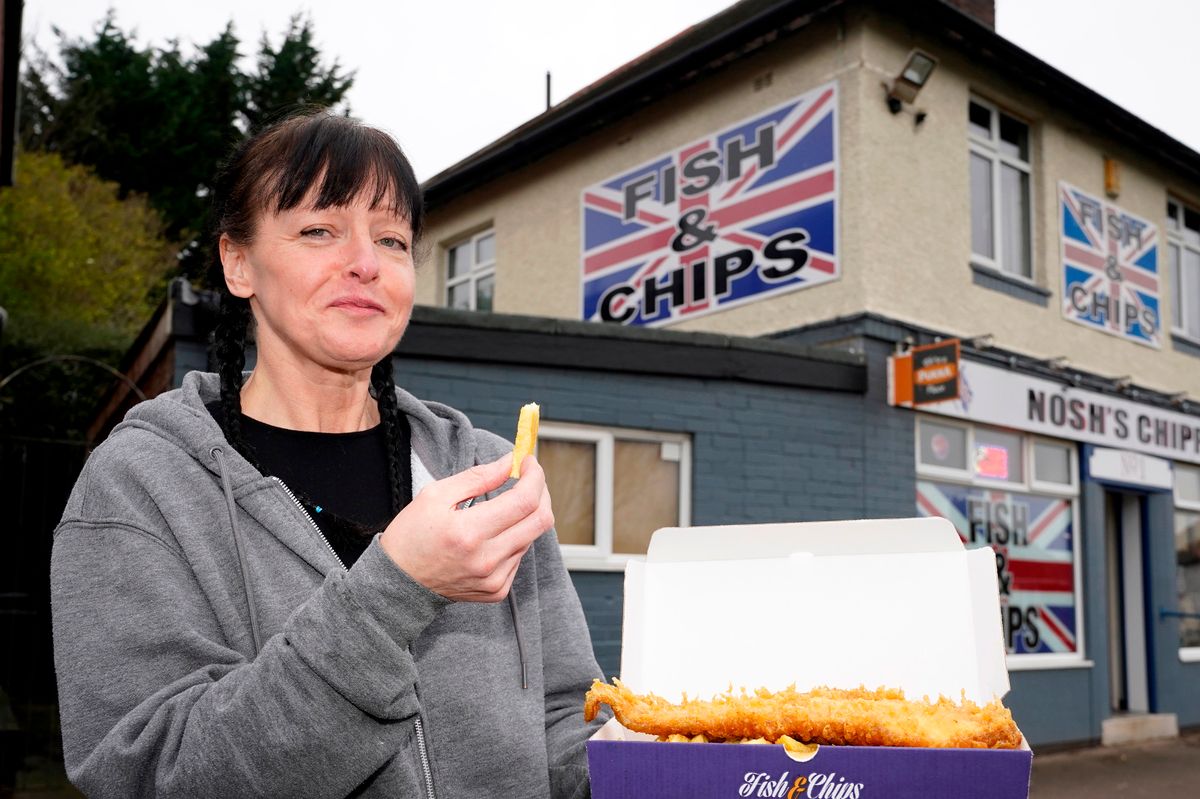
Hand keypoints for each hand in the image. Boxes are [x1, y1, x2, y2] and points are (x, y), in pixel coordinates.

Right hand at [379, 453, 553, 601]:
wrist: (398, 583)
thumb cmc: (412, 535)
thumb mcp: (435, 495)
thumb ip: (478, 477)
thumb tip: (510, 462)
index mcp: (468, 533)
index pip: (524, 501)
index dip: (534, 476)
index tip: (528, 462)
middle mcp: (486, 560)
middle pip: (541, 521)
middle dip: (541, 492)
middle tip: (529, 478)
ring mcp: (494, 579)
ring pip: (532, 537)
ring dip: (526, 516)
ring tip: (504, 507)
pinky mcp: (497, 591)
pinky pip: (520, 556)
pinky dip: (514, 538)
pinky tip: (494, 535)